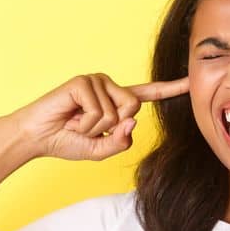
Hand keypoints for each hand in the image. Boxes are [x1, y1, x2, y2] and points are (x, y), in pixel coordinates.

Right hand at [0, 73, 188, 160]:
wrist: (37, 138)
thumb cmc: (68, 141)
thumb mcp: (102, 149)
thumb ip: (122, 141)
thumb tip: (132, 121)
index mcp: (118, 101)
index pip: (149, 94)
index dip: (170, 88)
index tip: (191, 81)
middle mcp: (110, 87)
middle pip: (134, 107)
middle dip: (113, 126)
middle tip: (87, 127)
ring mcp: (96, 82)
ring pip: (117, 112)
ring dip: (95, 127)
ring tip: (77, 122)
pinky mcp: (83, 82)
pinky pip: (99, 111)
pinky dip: (86, 123)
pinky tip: (71, 117)